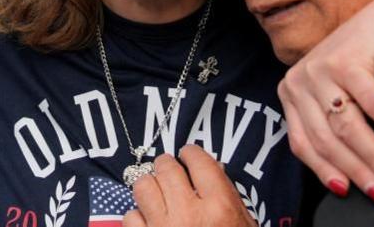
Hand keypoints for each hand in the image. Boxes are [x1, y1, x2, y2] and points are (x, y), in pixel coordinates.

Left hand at [124, 146, 253, 226]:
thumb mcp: (243, 225)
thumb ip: (228, 198)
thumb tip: (210, 171)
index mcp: (219, 207)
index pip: (199, 161)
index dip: (191, 153)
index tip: (188, 154)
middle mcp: (189, 213)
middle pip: (167, 168)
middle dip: (166, 165)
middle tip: (169, 168)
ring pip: (143, 186)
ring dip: (148, 185)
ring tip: (155, 190)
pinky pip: (130, 217)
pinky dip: (137, 216)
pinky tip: (148, 221)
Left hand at [277, 0, 373, 202]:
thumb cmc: (373, 65)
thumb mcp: (344, 97)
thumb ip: (335, 129)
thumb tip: (347, 182)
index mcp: (291, 92)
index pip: (303, 144)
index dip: (326, 173)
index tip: (350, 195)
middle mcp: (298, 79)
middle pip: (326, 139)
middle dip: (358, 171)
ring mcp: (319, 67)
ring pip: (347, 126)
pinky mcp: (348, 59)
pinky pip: (372, 104)